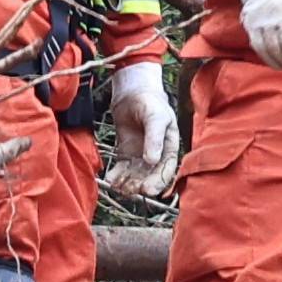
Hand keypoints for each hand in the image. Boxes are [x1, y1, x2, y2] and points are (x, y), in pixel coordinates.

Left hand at [105, 61, 183, 191]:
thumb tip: (151, 161)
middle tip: (130, 189)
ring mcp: (141, 155)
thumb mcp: (156, 118)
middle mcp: (156, 155)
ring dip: (128, 183)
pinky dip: (117, 176)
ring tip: (118, 187)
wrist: (133, 91)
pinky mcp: (126, 153)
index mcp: (169, 148)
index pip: (166, 171)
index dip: (158, 182)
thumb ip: (155, 139)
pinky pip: (123, 168)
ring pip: (135, 175)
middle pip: (149, 177)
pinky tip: (111, 180)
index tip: (147, 190)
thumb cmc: (151, 102)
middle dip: (140, 185)